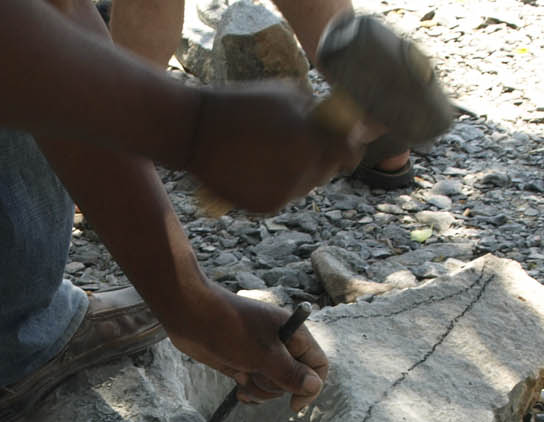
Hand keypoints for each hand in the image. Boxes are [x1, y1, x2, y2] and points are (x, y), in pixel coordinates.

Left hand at [164, 285, 328, 411]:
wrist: (190, 315)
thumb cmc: (229, 328)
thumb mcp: (264, 354)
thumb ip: (291, 373)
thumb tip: (315, 387)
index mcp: (293, 333)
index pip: (318, 364)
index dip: (311, 386)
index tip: (294, 405)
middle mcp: (280, 343)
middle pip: (294, 379)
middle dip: (275, 386)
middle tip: (255, 371)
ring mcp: (260, 353)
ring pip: (272, 384)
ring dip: (258, 388)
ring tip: (241, 373)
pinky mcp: (243, 360)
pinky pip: (255, 383)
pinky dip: (249, 390)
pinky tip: (238, 390)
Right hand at [183, 82, 365, 213]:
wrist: (194, 131)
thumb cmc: (242, 104)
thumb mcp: (287, 93)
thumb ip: (320, 111)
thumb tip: (345, 123)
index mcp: (312, 142)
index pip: (350, 154)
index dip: (348, 147)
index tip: (341, 143)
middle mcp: (303, 172)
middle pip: (326, 172)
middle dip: (317, 158)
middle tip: (293, 143)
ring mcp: (284, 193)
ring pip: (304, 186)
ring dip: (296, 172)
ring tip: (267, 152)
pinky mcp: (266, 207)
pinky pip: (283, 196)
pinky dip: (275, 185)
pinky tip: (253, 167)